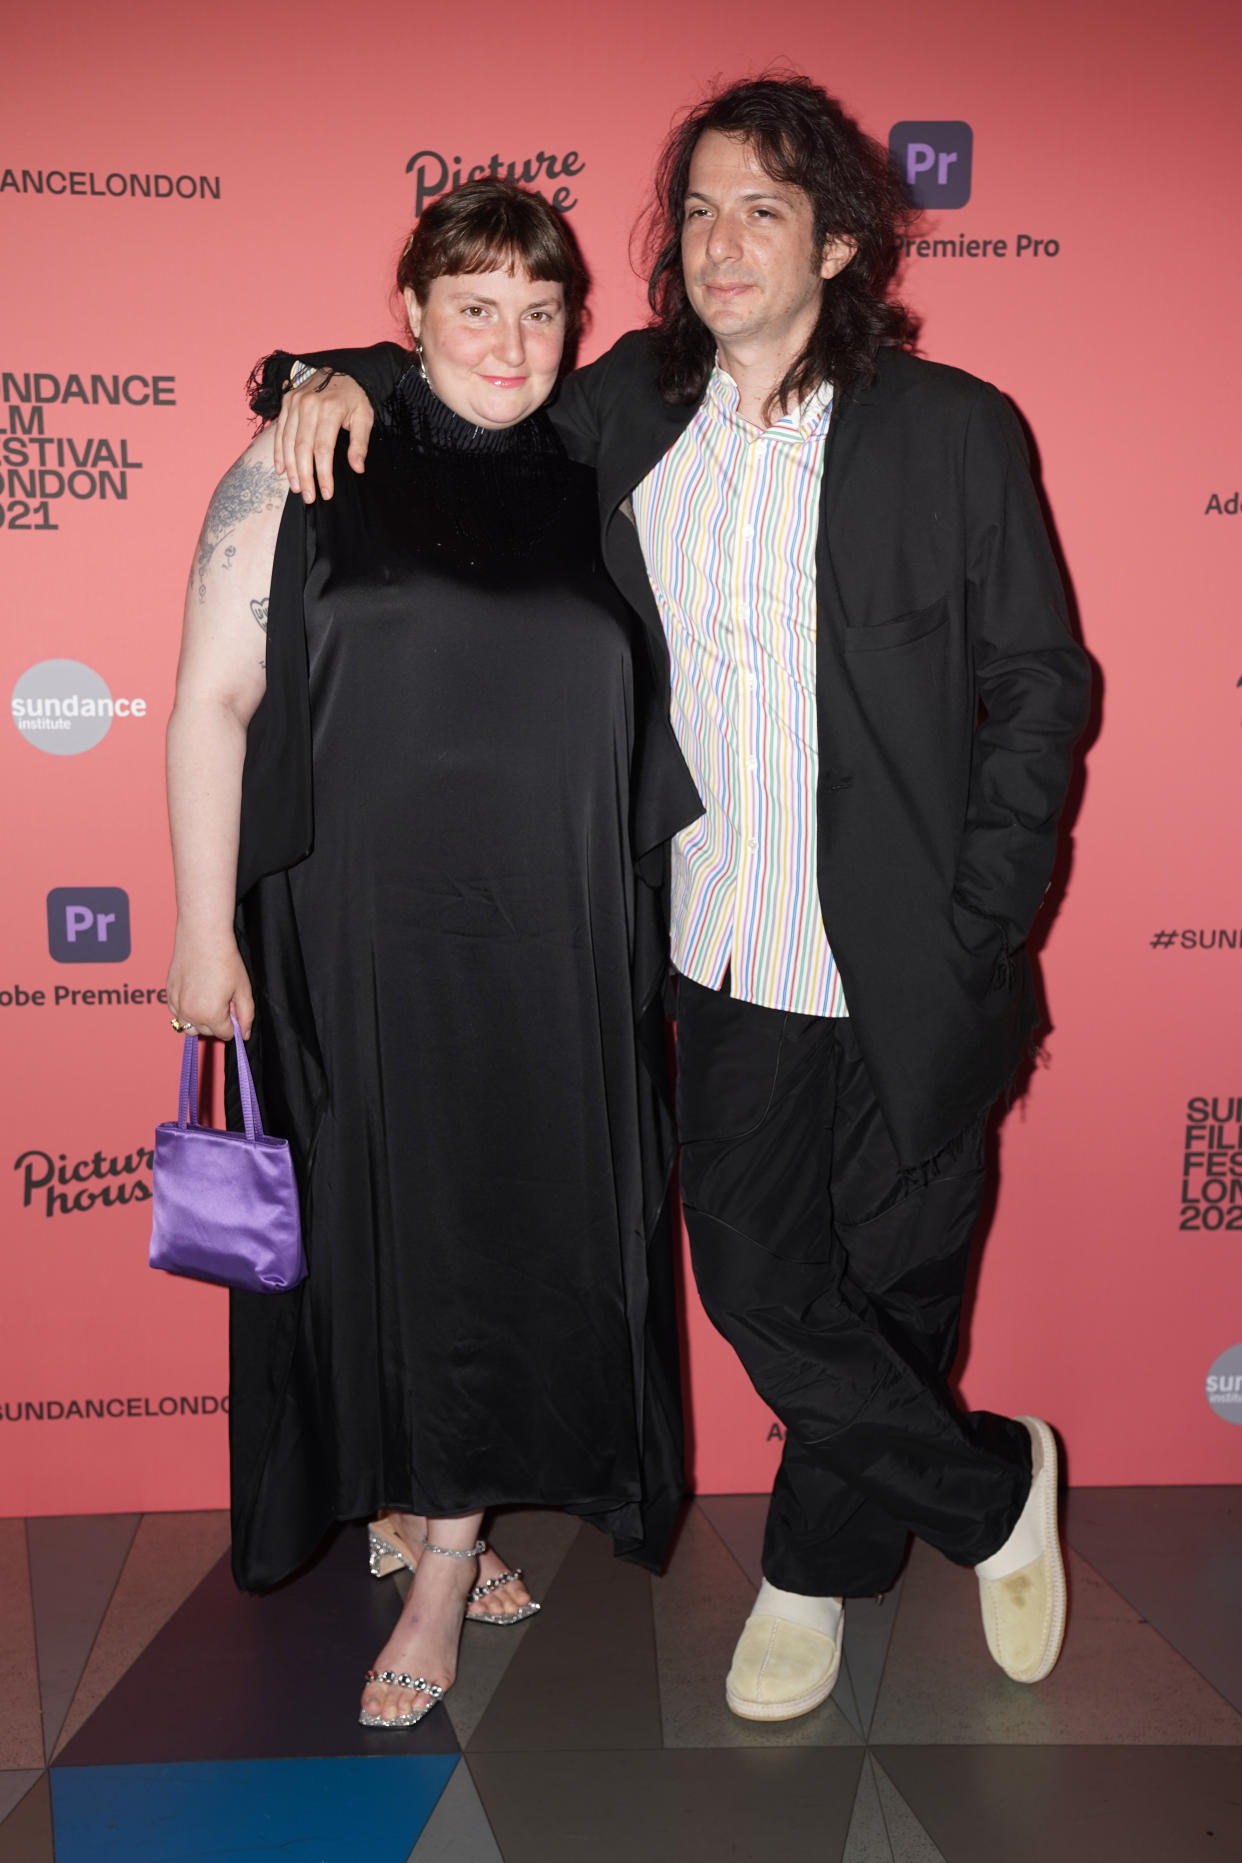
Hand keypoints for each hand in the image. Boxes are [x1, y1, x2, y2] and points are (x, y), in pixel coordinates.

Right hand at [166, 931, 253, 1040]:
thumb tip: (244, 1034)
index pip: (225, 1034)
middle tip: (224, 999)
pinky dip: (186, 1009)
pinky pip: (177, 1012)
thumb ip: (246, 1016)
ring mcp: (177, 1004)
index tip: (234, 1008)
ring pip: (189, 1026)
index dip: (233, 1023)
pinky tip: (196, 993)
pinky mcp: (169, 993)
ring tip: (209, 998)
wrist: (203, 936)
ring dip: (200, 1020)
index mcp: (211, 1015)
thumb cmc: (225, 960)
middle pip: (206, 1032)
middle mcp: (190, 1014)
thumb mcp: (243, 990)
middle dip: (217, 1022)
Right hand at [273, 370, 372, 501]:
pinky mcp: (287, 401)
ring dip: (290, 468)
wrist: (342, 369)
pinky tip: (281, 470)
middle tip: (309, 497)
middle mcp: (309, 404)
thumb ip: (361, 443)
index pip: (323, 450)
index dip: (323, 474)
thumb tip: (357, 468)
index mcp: (330, 409)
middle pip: (302, 448)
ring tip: (296, 488)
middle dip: (305, 476)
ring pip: (288, 441)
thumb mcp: (365, 417)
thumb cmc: (355, 397)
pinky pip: (279, 431)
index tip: (326, 493)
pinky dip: (279, 452)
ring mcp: (295, 402)